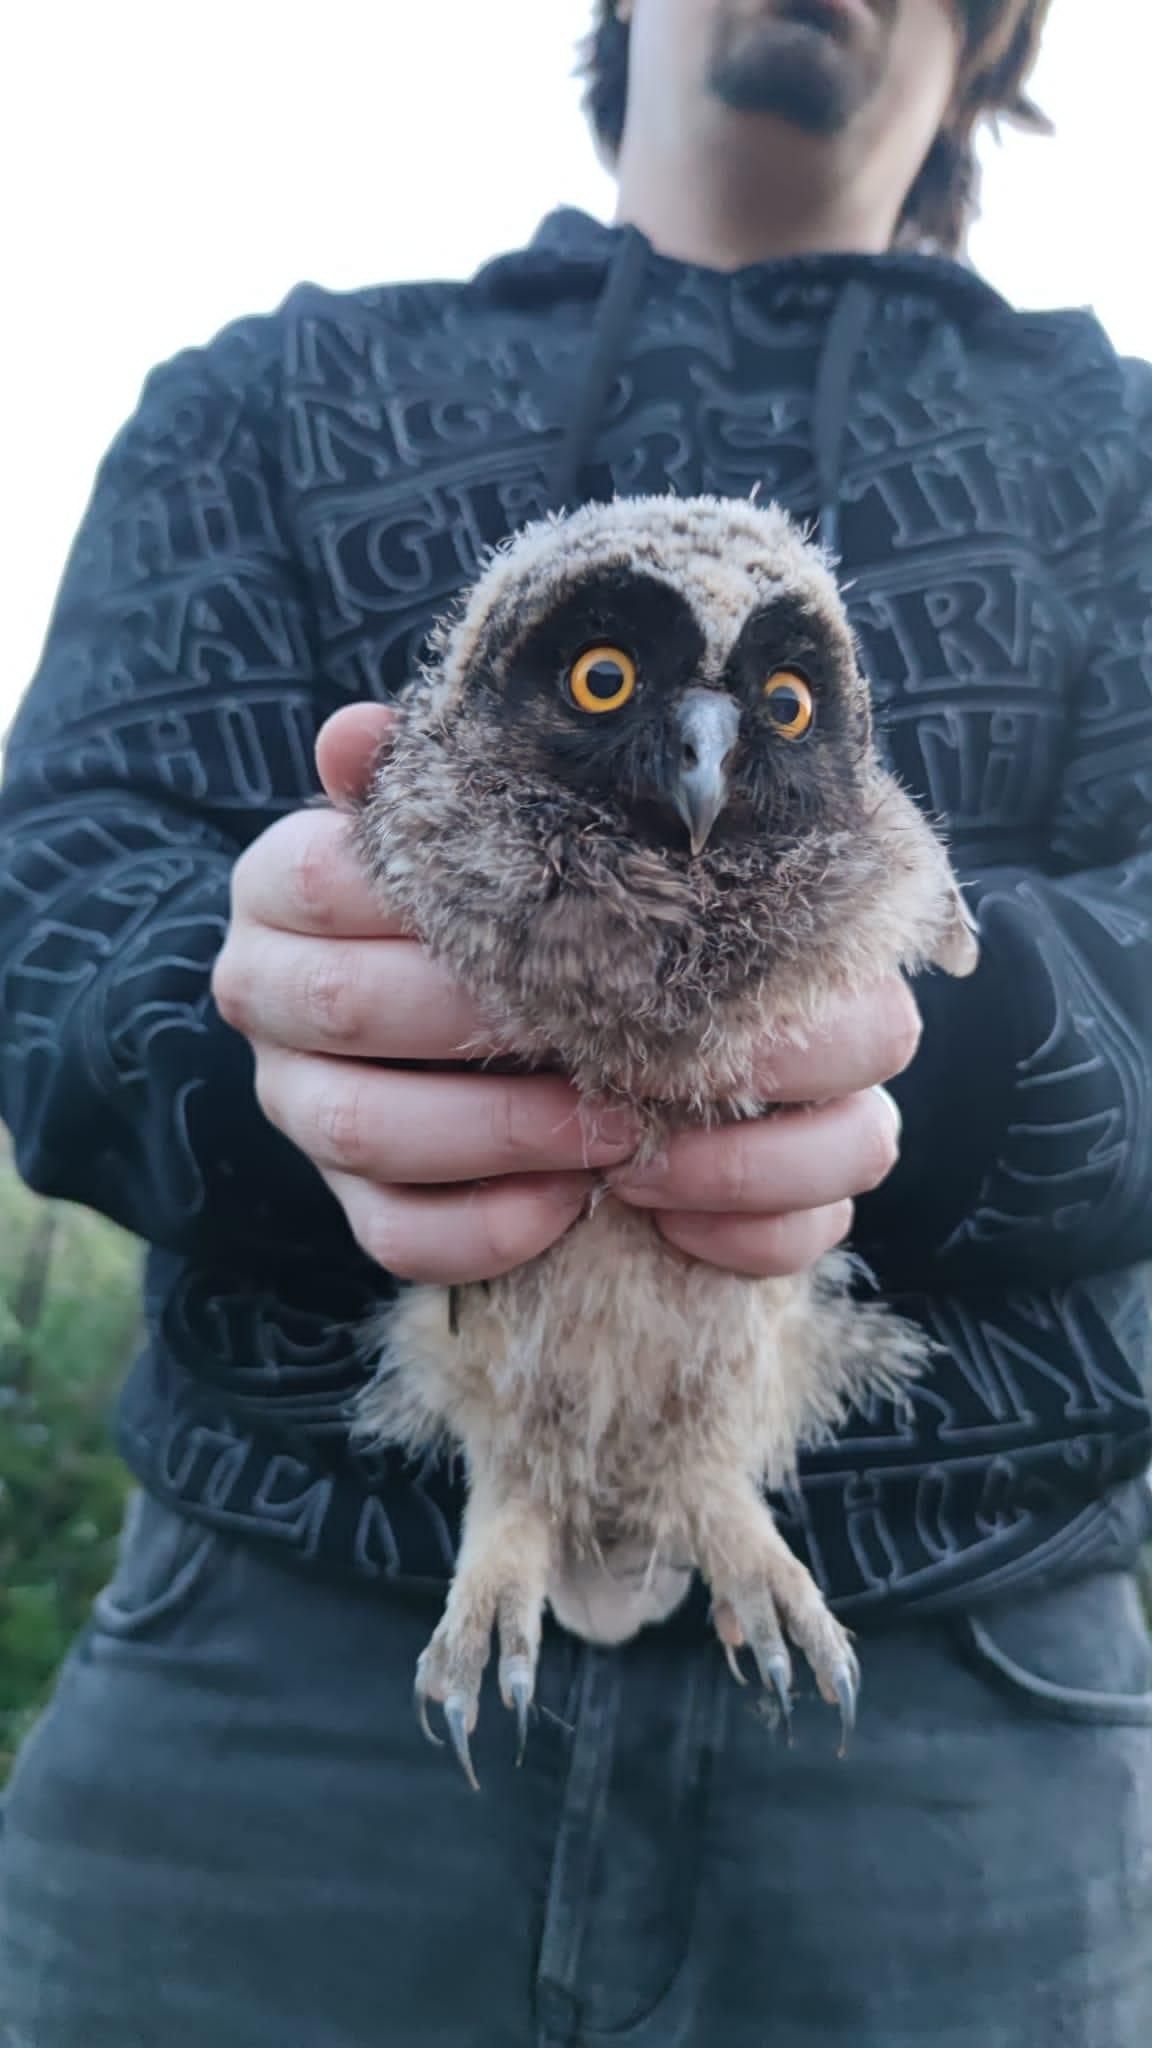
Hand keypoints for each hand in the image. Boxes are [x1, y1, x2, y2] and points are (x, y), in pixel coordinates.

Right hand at [211, 705, 919, 1285]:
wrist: (447, 998)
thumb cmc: (478, 891)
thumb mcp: (454, 819)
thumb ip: (425, 776)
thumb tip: (358, 735)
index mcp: (280, 885)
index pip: (330, 881)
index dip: (444, 902)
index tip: (568, 908)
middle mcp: (266, 994)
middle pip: (352, 1011)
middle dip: (489, 1026)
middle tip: (621, 1028)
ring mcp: (297, 1105)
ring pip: (365, 1132)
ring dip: (502, 1132)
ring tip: (617, 1123)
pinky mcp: (344, 1201)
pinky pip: (396, 1234)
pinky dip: (488, 1228)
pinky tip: (572, 1202)